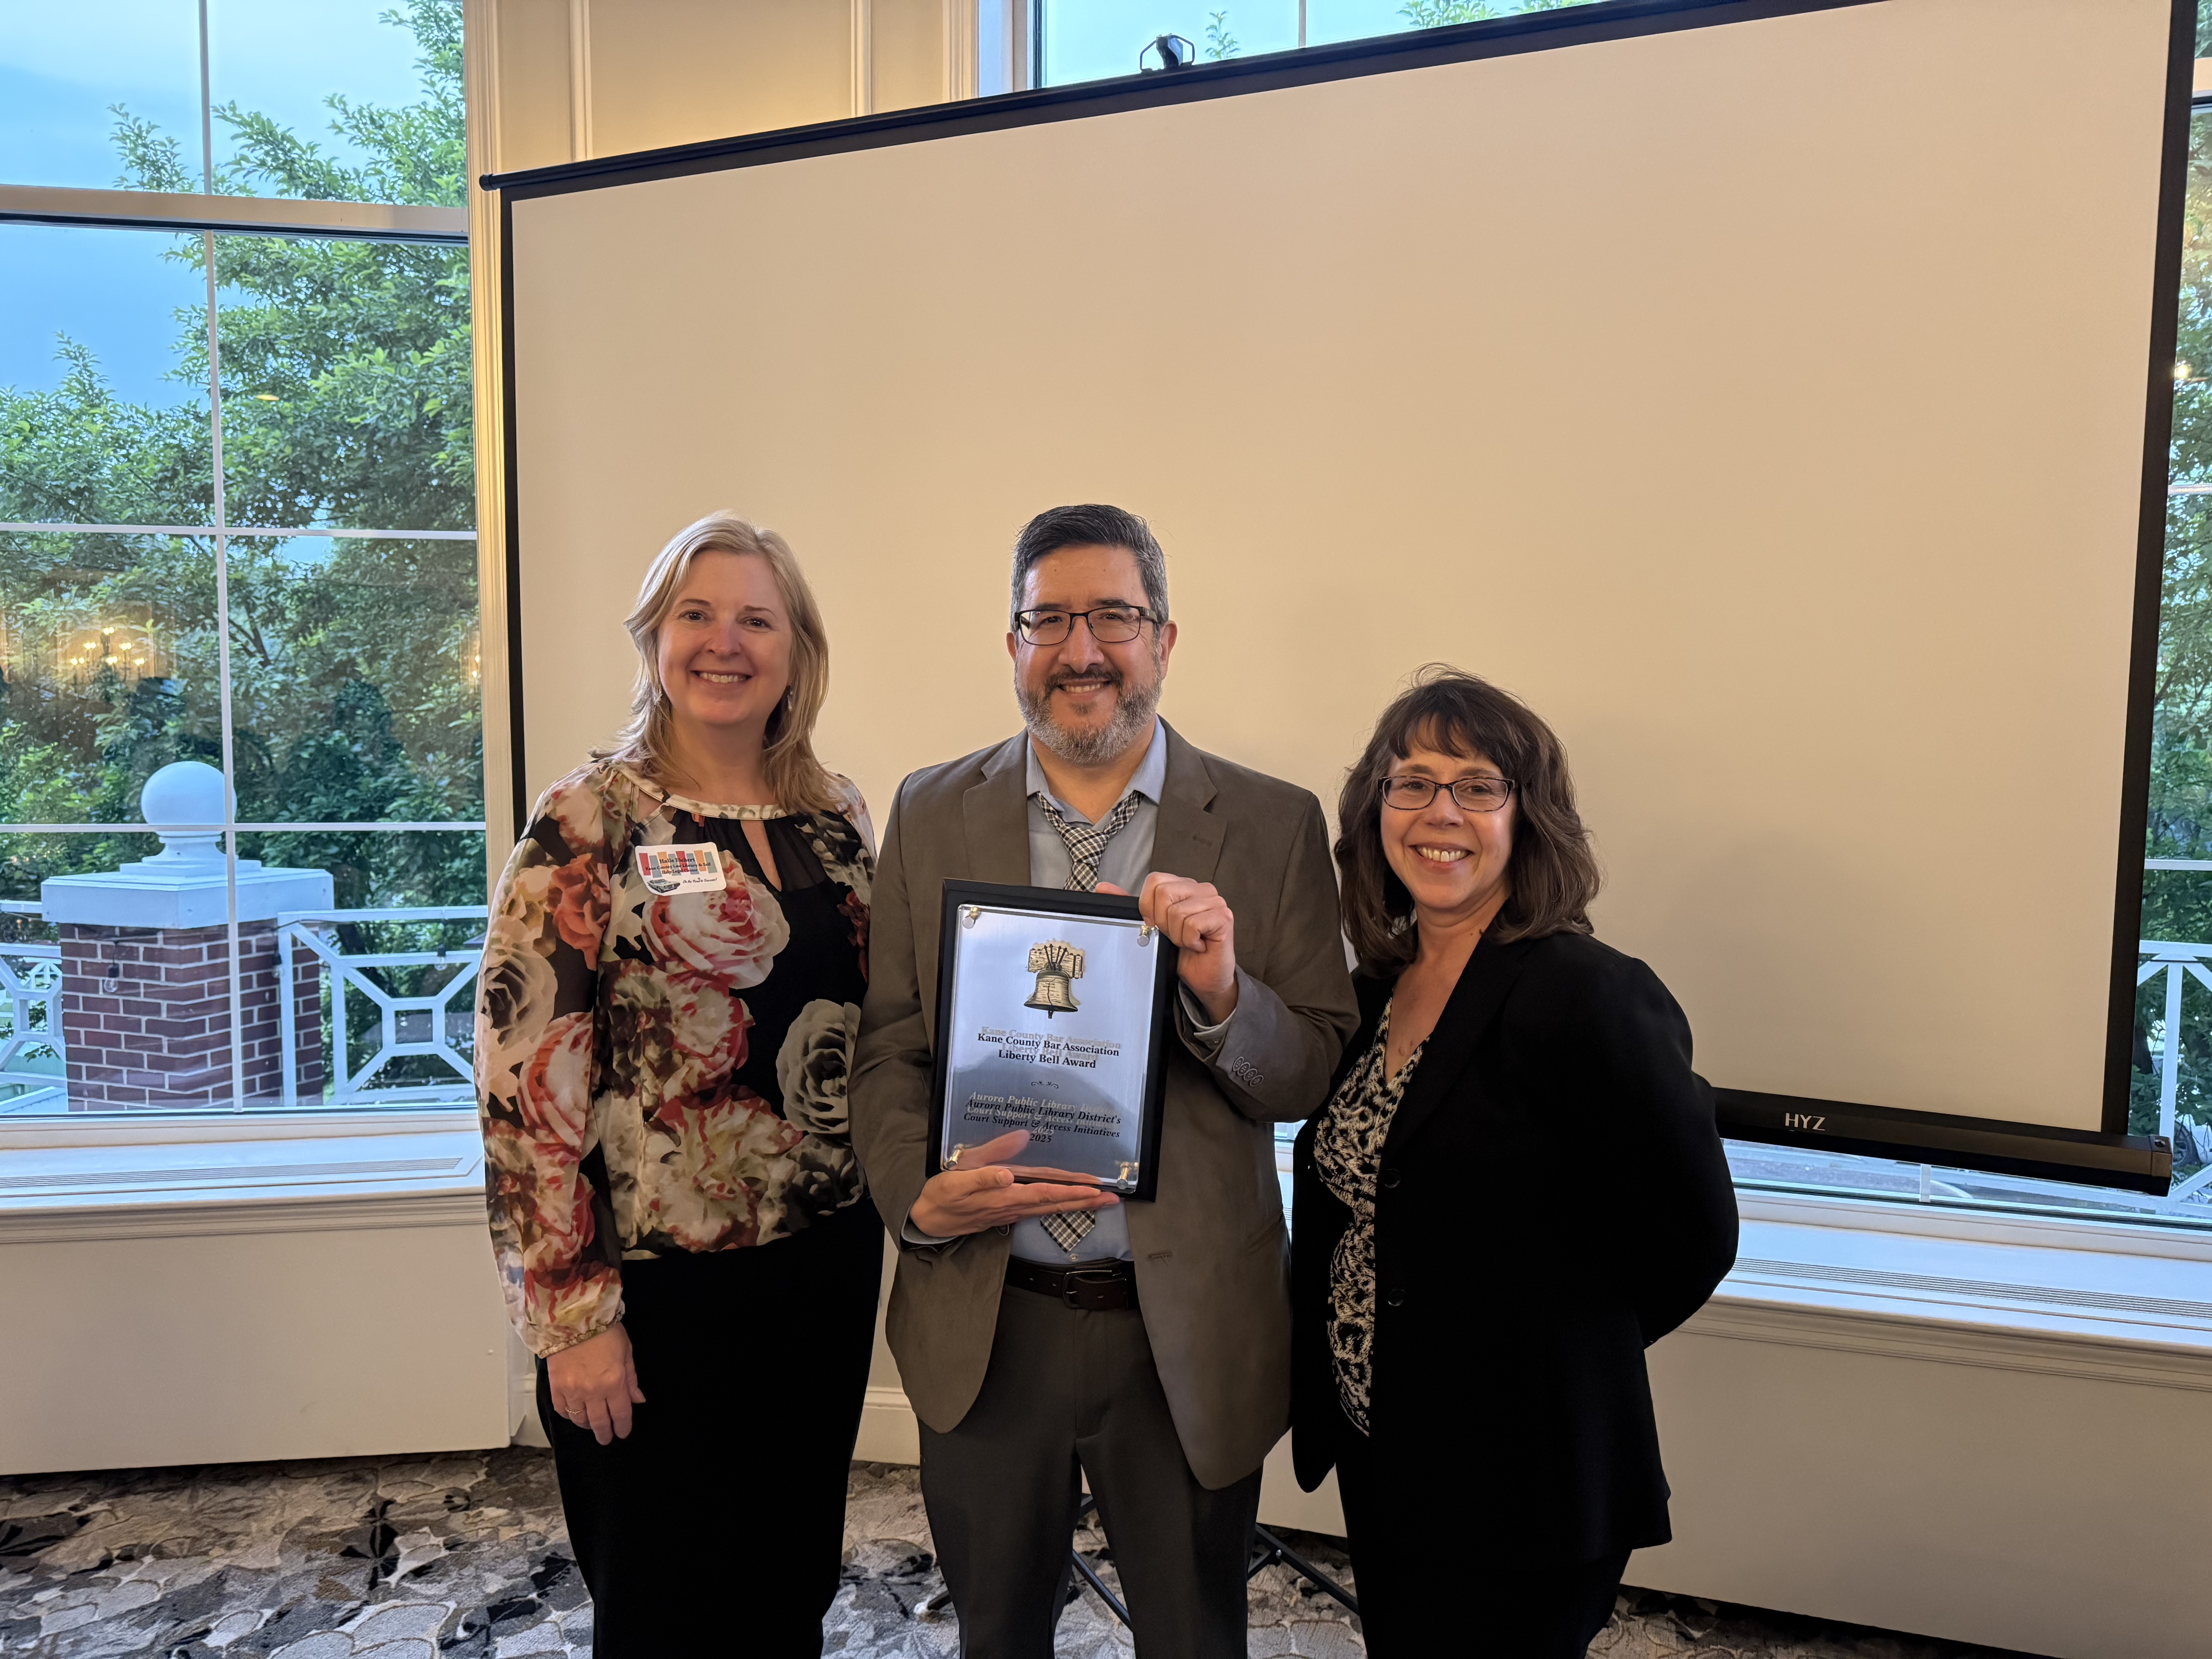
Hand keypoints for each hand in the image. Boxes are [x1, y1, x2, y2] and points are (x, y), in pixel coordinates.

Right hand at [547, 1322, 645, 1444]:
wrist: (574, 1318)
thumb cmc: (604, 1330)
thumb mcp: (627, 1352)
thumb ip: (631, 1379)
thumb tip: (638, 1400)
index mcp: (614, 1383)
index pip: (620, 1414)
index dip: (623, 1426)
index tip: (623, 1433)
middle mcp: (593, 1391)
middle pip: (600, 1422)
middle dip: (605, 1433)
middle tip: (606, 1439)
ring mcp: (572, 1391)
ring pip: (580, 1419)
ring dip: (587, 1426)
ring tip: (592, 1426)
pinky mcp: (555, 1387)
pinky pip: (562, 1410)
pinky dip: (569, 1415)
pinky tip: (574, 1414)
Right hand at [909, 1130, 1119, 1237]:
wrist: (931, 1219)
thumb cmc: (944, 1192)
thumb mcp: (961, 1171)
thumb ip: (989, 1160)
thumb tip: (1016, 1153)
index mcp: (1004, 1193)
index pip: (1044, 1192)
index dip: (1069, 1190)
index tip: (1092, 1188)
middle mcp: (1014, 1206)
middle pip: (1055, 1203)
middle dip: (1084, 1201)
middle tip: (1112, 1197)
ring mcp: (1013, 1212)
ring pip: (1050, 1209)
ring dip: (1077, 1205)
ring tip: (1102, 1201)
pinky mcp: (1009, 1213)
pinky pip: (1041, 1210)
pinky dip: (1060, 1207)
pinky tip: (1073, 1204)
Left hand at [1103, 874, 1238, 1022]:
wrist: (1204, 978)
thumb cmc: (1182, 952)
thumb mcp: (1153, 926)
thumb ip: (1132, 905)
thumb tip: (1103, 888)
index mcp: (1184, 886)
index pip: (1155, 880)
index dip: (1148, 906)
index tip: (1156, 924)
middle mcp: (1202, 889)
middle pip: (1164, 893)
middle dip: (1162, 922)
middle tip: (1174, 935)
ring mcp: (1215, 901)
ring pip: (1177, 912)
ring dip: (1176, 935)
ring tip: (1187, 941)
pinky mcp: (1224, 917)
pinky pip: (1191, 924)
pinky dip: (1189, 940)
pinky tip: (1197, 945)